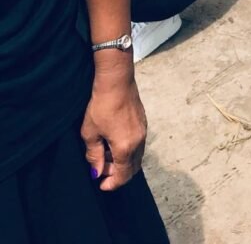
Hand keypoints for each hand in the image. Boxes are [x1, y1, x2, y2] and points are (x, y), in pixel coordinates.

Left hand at [81, 70, 146, 191]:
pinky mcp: (143, 122)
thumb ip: (94, 155)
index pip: (122, 175)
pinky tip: (114, 143)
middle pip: (132, 168)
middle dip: (118, 174)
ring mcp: (143, 131)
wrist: (117, 81)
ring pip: (136, 156)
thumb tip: (97, 172)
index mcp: (126, 147)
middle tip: (102, 170)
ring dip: (123, 162)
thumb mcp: (91, 133)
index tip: (101, 185)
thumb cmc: (101, 106)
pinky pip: (138, 145)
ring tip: (106, 156)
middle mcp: (139, 142)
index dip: (112, 184)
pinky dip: (128, 151)